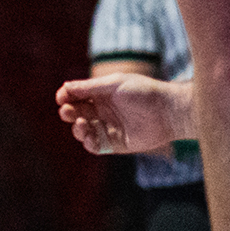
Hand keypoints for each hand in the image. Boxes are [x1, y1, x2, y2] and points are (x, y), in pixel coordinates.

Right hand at [55, 75, 187, 154]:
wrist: (168, 111)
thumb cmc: (143, 92)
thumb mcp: (114, 84)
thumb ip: (89, 87)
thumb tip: (64, 87)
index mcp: (101, 94)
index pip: (76, 96)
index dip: (66, 97)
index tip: (61, 98)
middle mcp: (102, 111)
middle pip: (76, 113)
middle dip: (68, 112)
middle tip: (67, 112)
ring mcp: (108, 127)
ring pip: (82, 131)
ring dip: (77, 128)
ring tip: (82, 123)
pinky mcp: (114, 144)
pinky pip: (94, 146)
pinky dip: (88, 142)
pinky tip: (90, 136)